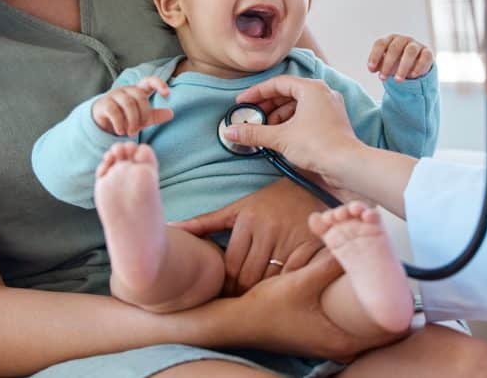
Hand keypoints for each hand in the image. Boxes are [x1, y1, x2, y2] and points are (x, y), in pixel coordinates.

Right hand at [91, 76, 173, 135]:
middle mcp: (127, 90)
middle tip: (140, 129)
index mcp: (138, 90)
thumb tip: (171, 114)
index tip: (167, 94)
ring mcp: (114, 95)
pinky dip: (119, 123)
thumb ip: (156, 115)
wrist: (104, 122)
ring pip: (128, 104)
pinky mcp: (104, 103)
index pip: (149, 81)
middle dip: (143, 114)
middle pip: (140, 97)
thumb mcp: (143, 118)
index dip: (159, 84)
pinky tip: (121, 132)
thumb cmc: (126, 117)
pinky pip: (114, 111)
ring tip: (131, 133)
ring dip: (132, 121)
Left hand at [172, 178, 326, 294]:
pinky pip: (294, 278)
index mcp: (248, 219)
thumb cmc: (271, 201)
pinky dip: (287, 287)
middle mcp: (269, 228)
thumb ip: (206, 222)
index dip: (225, 286)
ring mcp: (292, 237)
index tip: (225, 294)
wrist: (315, 184)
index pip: (230, 267)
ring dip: (263, 294)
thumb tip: (172, 229)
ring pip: (271, 281)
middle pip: (249, 277)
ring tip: (259, 299)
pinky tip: (283, 290)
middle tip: (240, 303)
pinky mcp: (313, 245)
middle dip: (242, 294)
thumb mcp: (238, 208)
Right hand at [224, 76, 362, 180]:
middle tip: (251, 118)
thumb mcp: (280, 137)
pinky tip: (281, 136)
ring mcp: (330, 108)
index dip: (257, 93)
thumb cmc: (318, 145)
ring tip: (265, 130)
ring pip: (298, 106)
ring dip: (278, 116)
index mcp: (311, 88)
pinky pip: (307, 116)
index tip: (242, 102)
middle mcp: (323, 93)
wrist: (348, 165)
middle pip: (288, 93)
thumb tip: (230, 131)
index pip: (278, 83)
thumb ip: (254, 133)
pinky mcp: (333, 123)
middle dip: (267, 106)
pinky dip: (291, 123)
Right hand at [230, 251, 403, 359]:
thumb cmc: (267, 309)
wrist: (238, 323)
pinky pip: (351, 321)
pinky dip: (357, 305)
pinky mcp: (323, 334)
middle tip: (396, 277)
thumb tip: (351, 241)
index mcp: (342, 340)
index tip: (407, 288)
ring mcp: (331, 342)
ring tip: (381, 278)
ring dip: (373, 303)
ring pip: (366, 324)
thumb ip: (328, 264)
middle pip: (380, 328)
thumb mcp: (300, 282)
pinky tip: (356, 286)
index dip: (402, 310)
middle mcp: (340, 346)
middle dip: (388, 302)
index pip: (389, 331)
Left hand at [367, 34, 433, 81]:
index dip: (375, 56)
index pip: (380, 44)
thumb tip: (372, 68)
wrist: (416, 66)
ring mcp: (416, 45)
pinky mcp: (428, 52)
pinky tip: (412, 76)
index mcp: (390, 40)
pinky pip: (425, 57)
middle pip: (394, 48)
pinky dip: (418, 67)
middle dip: (387, 63)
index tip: (371, 69)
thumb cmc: (397, 63)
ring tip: (397, 80)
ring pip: (410, 51)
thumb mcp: (386, 64)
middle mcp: (403, 40)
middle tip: (382, 78)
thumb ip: (379, 65)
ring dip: (403, 66)